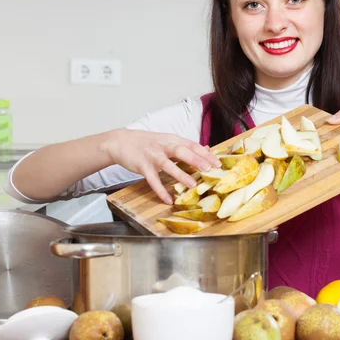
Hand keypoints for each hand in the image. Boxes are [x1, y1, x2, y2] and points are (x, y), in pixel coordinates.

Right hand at [100, 129, 221, 203]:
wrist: (121, 141)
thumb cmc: (147, 143)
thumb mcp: (167, 140)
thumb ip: (185, 146)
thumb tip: (207, 149)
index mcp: (172, 139)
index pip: (192, 145)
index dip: (205, 154)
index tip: (218, 163)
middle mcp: (163, 146)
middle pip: (182, 151)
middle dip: (196, 160)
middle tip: (209, 169)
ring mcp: (152, 156)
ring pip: (168, 165)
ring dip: (181, 175)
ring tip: (193, 185)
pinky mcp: (142, 166)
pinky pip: (152, 180)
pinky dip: (160, 190)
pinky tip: (168, 199)